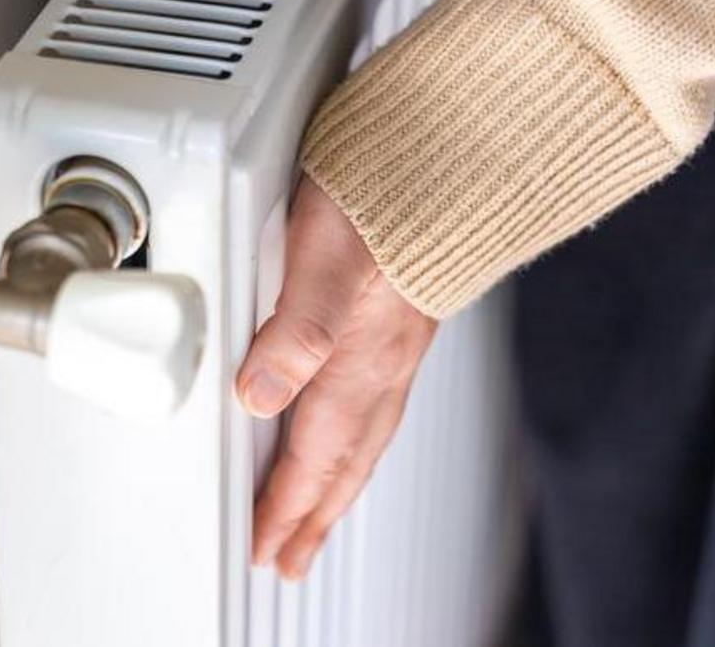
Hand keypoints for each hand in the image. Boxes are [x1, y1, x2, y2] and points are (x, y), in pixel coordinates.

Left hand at [236, 175, 437, 579]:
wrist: (456, 156)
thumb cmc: (390, 195)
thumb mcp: (327, 256)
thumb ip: (298, 329)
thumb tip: (259, 395)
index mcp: (358, 359)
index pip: (312, 456)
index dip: (284, 507)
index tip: (265, 548)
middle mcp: (382, 364)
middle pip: (342, 464)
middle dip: (313, 516)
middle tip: (291, 558)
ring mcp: (397, 347)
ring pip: (363, 441)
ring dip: (336, 487)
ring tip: (316, 518)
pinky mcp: (403, 323)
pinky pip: (380, 408)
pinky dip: (359, 441)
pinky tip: (353, 430)